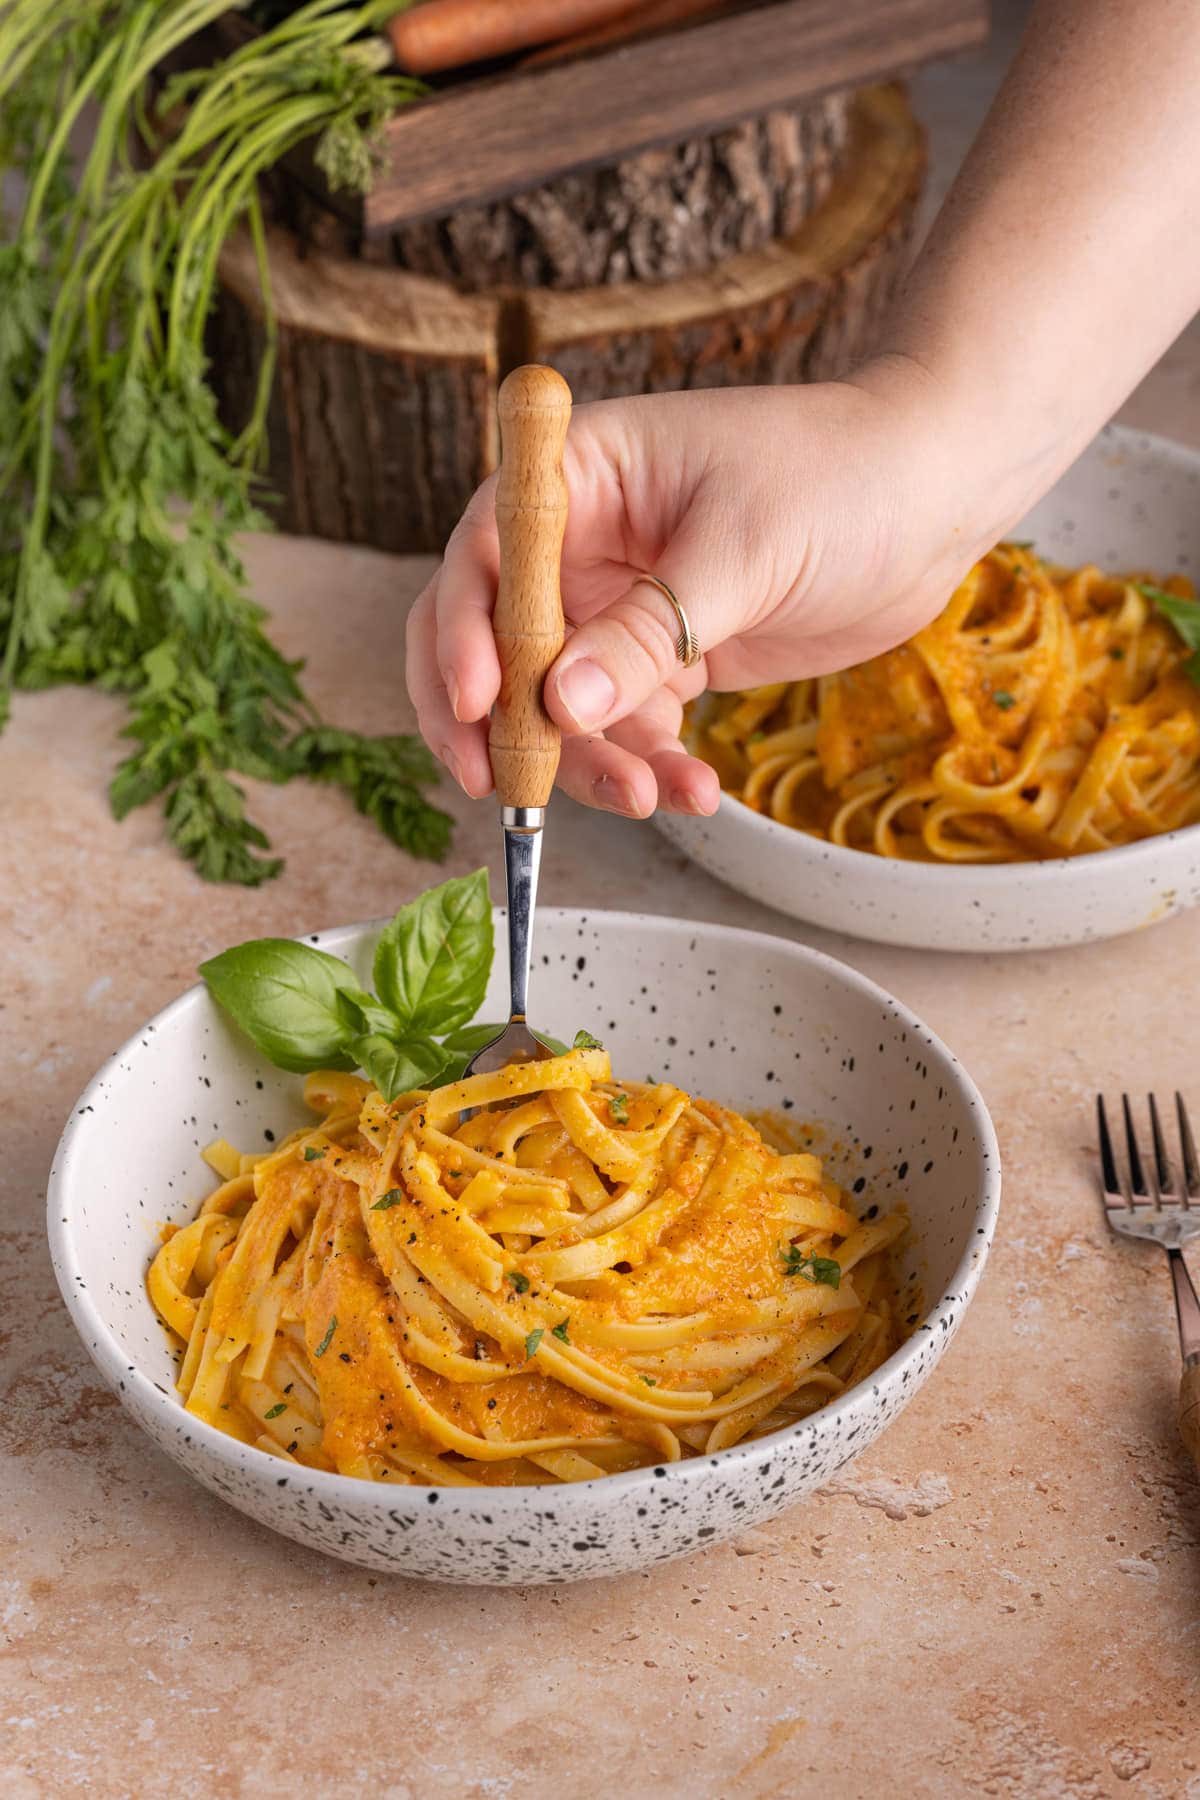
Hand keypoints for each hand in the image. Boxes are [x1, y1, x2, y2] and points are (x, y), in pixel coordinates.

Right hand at [405, 361, 997, 817]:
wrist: (936, 499)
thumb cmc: (842, 477)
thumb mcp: (741, 553)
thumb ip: (647, 633)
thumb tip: (559, 706)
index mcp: (581, 477)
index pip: (484, 556)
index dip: (464, 633)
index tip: (480, 705)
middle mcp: (583, 542)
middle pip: (494, 640)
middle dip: (497, 719)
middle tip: (504, 788)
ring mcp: (621, 605)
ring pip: (560, 703)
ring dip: (589, 760)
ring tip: (647, 797)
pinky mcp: (666, 657)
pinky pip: (628, 725)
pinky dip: (649, 765)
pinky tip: (691, 791)